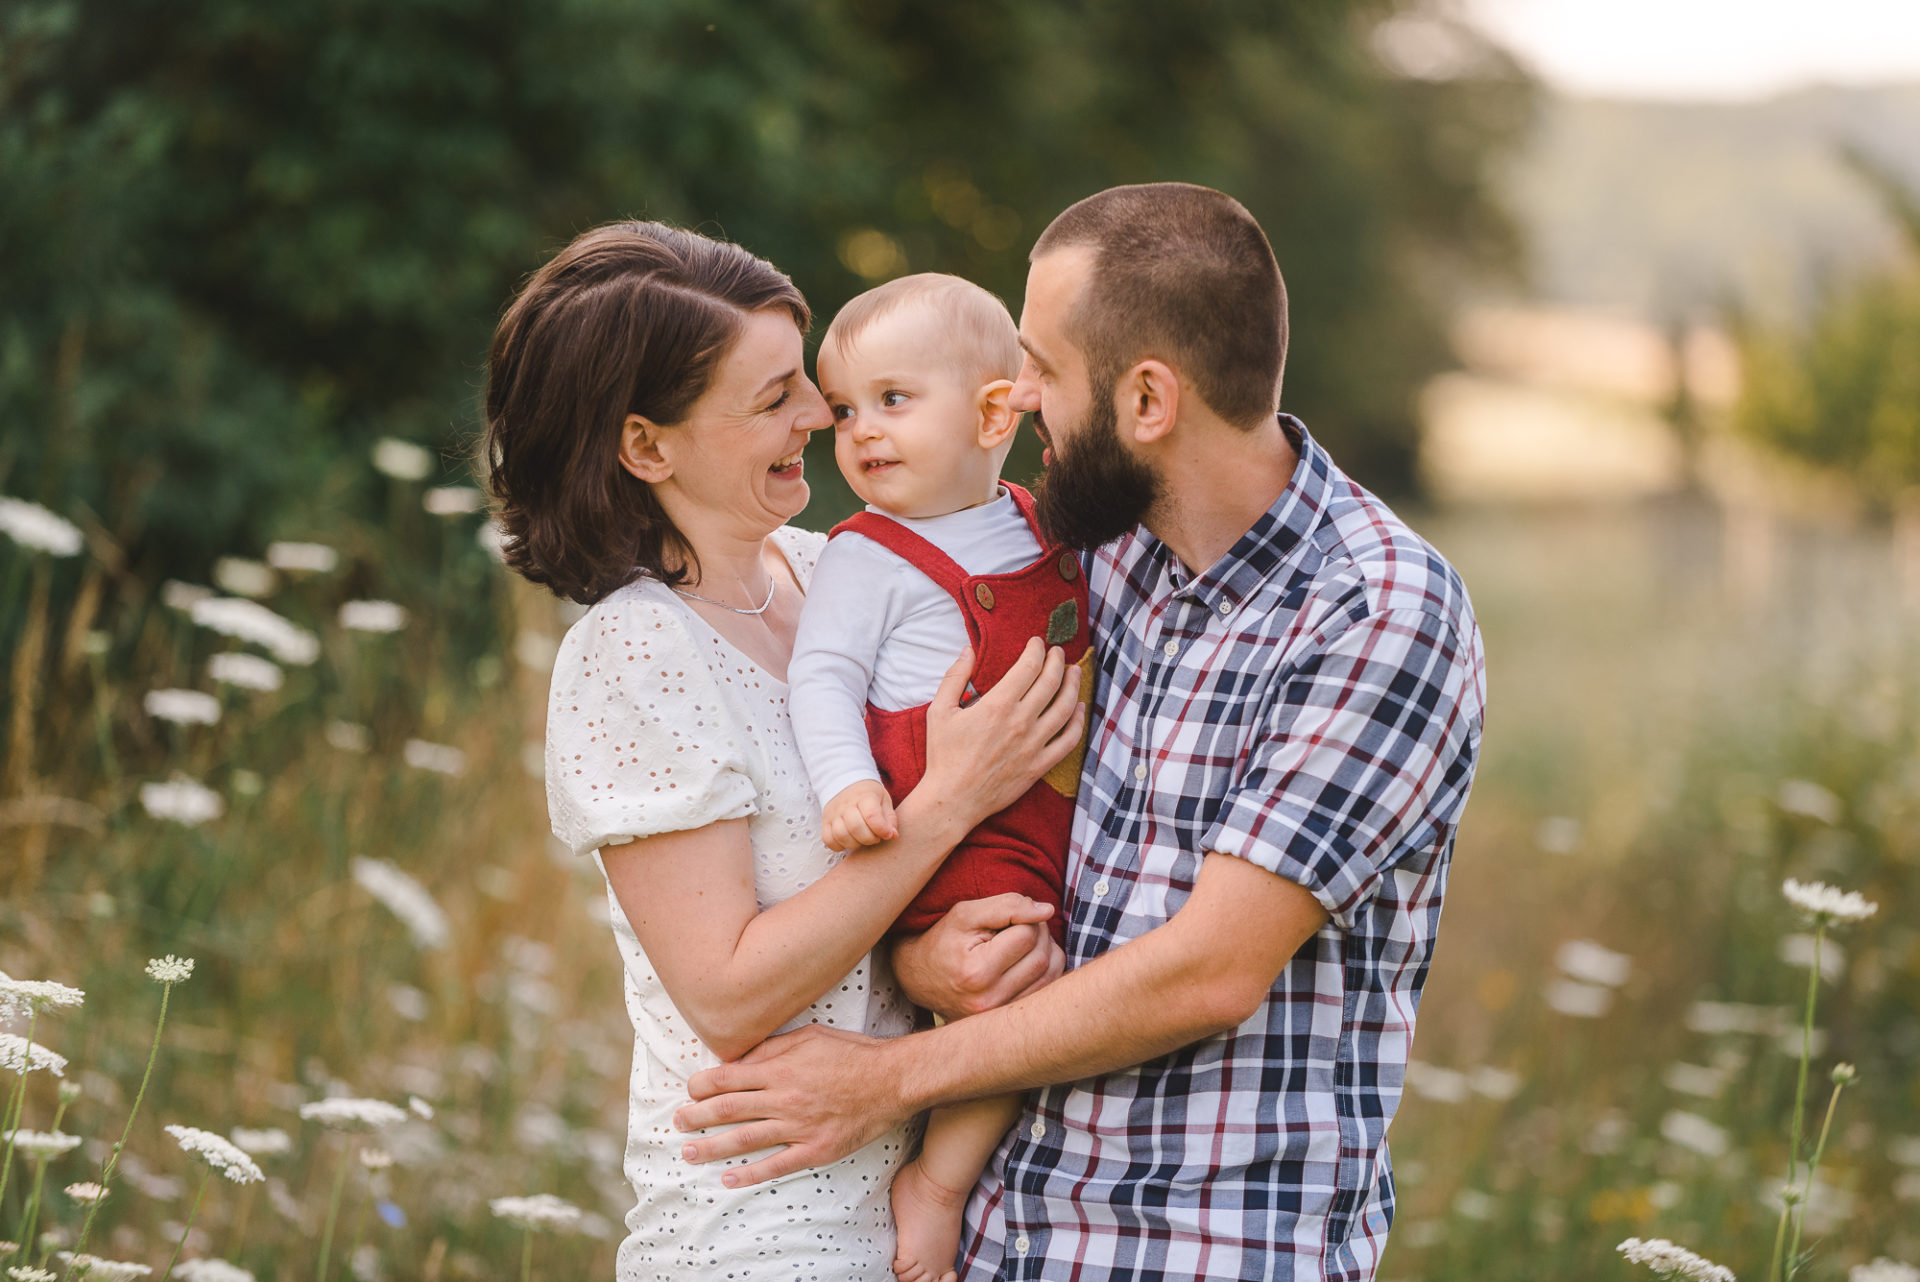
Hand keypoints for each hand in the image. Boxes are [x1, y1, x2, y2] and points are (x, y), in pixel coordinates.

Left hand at [674, 1025, 907, 1186]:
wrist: (893, 1080)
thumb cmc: (852, 1053)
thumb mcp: (810, 1036)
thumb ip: (773, 1048)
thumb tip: (739, 1059)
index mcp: (781, 1068)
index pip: (728, 1077)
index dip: (702, 1085)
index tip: (689, 1091)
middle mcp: (785, 1097)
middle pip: (729, 1109)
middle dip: (697, 1116)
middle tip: (678, 1123)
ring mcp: (800, 1126)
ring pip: (746, 1139)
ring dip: (712, 1147)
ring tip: (689, 1152)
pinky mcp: (816, 1149)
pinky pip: (777, 1165)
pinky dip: (750, 1174)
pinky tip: (728, 1179)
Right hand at [822, 779, 897, 851]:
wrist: (848, 785)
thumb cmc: (870, 796)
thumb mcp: (884, 801)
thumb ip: (890, 818)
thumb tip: (893, 835)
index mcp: (865, 796)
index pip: (871, 815)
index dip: (882, 829)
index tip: (888, 834)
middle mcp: (846, 804)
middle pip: (855, 827)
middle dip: (870, 839)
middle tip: (876, 837)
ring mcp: (833, 813)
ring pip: (841, 835)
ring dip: (856, 844)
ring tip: (863, 839)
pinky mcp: (825, 822)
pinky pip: (829, 840)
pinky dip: (840, 845)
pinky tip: (850, 841)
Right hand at [892, 894, 1065, 1020]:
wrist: (919, 979)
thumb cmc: (943, 940)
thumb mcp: (965, 914)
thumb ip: (1007, 906)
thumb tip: (1047, 910)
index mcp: (976, 973)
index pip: (1026, 935)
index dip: (1024, 917)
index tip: (1009, 917)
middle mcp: (990, 1000)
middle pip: (1041, 956)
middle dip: (1038, 933)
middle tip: (1021, 924)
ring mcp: (1000, 1015)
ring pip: (1050, 975)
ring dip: (1046, 950)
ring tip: (1025, 941)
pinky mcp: (1007, 1021)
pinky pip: (1046, 991)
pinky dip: (1046, 970)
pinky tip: (1029, 960)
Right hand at [921, 641, 1083, 828]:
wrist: (954, 799)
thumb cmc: (943, 755)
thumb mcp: (939, 711)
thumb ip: (955, 677)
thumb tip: (967, 650)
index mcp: (997, 705)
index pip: (1028, 667)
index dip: (1036, 650)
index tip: (1036, 642)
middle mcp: (1020, 722)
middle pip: (1051, 682)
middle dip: (1058, 661)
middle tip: (1059, 652)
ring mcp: (1034, 745)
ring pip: (1065, 708)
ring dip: (1073, 686)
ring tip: (1075, 672)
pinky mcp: (1040, 766)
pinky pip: (1068, 741)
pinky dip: (1078, 722)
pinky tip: (1079, 710)